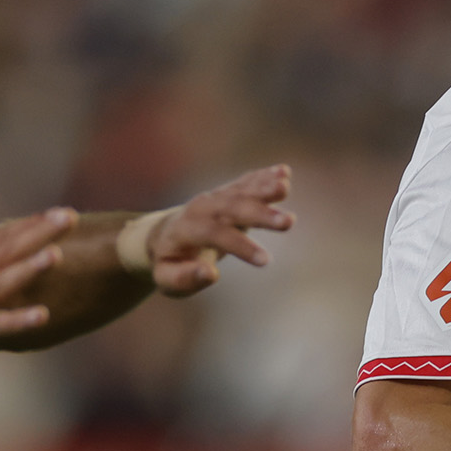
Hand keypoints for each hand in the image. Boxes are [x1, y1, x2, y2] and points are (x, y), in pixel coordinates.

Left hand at [146, 164, 294, 296]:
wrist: (162, 235)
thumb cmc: (168, 263)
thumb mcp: (167, 278)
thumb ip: (186, 278)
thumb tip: (210, 274)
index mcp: (185, 229)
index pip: (214, 234)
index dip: (240, 246)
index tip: (266, 261)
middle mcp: (201, 208)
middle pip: (232, 208)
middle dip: (260, 214)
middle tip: (289, 222)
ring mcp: (215, 197)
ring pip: (241, 191)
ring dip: (265, 188)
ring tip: (285, 187)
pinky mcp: (228, 193)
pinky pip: (247, 183)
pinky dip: (265, 177)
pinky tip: (285, 172)